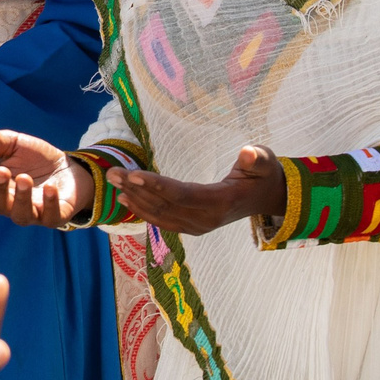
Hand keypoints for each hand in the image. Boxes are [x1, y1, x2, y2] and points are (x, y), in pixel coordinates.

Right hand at [0, 126, 92, 225]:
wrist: (68, 168)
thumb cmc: (35, 158)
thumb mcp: (14, 144)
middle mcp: (10, 204)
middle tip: (1, 171)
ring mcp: (32, 213)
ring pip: (21, 215)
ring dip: (21, 198)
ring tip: (24, 178)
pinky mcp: (55, 216)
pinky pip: (50, 216)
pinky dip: (50, 203)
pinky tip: (50, 188)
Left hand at [108, 146, 284, 235]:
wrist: (267, 199)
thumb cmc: (263, 176)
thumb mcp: (266, 162)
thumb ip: (257, 159)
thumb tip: (249, 152)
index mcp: (220, 203)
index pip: (182, 195)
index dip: (157, 185)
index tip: (134, 174)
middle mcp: (205, 220)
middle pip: (165, 205)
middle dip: (136, 189)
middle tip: (112, 172)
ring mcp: (197, 226)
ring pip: (159, 215)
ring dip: (134, 198)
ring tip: (113, 180)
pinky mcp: (191, 226)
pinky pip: (162, 220)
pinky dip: (142, 211)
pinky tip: (124, 199)